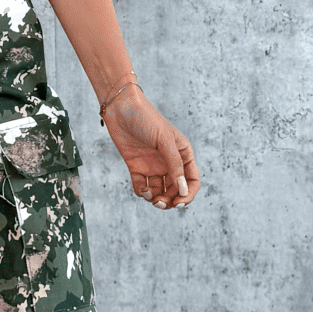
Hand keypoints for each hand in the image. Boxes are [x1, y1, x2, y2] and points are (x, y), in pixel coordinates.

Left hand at [101, 84, 199, 209]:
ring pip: (159, 191)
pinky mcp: (136, 167)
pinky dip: (142, 192)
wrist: (120, 107)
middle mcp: (169, 162)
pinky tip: (141, 189)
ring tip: (149, 197)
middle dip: (170, 200)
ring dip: (156, 199)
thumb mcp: (164, 140)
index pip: (192, 180)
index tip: (180, 202)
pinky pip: (142, 186)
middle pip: (175, 190)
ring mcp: (152, 165)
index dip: (188, 194)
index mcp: (182, 154)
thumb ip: (174, 165)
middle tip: (160, 204)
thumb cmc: (146, 118)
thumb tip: (183, 190)